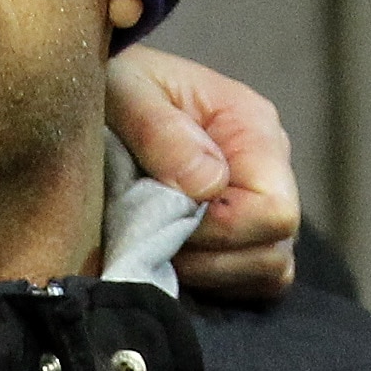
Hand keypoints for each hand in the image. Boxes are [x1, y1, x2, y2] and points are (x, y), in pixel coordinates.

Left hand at [106, 48, 298, 300]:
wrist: (96, 94)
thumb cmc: (114, 85)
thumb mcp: (124, 90)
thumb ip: (158, 130)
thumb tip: (207, 185)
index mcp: (252, 127)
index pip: (273, 211)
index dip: (220, 230)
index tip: (161, 217)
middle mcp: (268, 170)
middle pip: (274, 252)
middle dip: (207, 258)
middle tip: (148, 236)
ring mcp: (257, 206)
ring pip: (265, 274)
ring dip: (206, 274)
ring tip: (153, 246)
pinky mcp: (238, 236)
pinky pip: (246, 284)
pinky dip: (209, 282)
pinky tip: (165, 259)